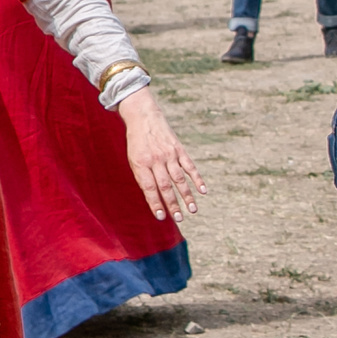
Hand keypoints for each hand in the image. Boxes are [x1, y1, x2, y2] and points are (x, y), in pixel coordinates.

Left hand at [116, 89, 204, 220]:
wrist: (143, 118)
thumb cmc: (137, 144)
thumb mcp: (133, 159)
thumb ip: (142, 177)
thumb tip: (153, 198)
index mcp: (141, 164)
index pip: (149, 188)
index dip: (155, 203)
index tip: (162, 217)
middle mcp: (156, 160)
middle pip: (166, 186)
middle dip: (173, 204)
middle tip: (179, 219)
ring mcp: (169, 154)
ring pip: (179, 179)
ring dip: (187, 196)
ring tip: (193, 210)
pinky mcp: (179, 149)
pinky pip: (190, 166)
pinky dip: (197, 179)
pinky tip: (203, 191)